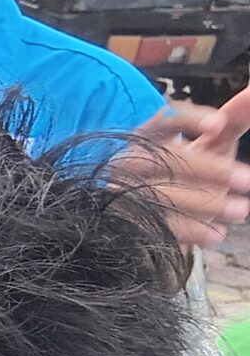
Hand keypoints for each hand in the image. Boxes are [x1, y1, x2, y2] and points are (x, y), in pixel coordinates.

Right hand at [118, 91, 249, 250]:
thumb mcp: (207, 148)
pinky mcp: (122, 220)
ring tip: (240, 210)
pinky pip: (154, 226)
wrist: (139, 215)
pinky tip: (215, 234)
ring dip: (203, 204)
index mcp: (145, 138)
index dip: (188, 121)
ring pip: (158, 195)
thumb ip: (231, 124)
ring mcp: (119, 192)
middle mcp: (126, 161)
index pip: (162, 122)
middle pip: (162, 160)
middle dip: (208, 169)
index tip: (219, 125)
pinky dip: (188, 231)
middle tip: (247, 179)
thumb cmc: (182, 176)